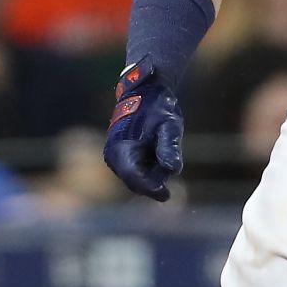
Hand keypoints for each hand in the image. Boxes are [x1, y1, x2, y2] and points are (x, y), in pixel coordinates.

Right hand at [105, 61, 184, 200]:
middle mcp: (113, 155)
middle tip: (171, 164)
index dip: (151, 190)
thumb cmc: (157, 108)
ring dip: (152, 173)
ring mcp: (114, 156)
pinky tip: (157, 149)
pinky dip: (148, 167)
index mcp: (122, 148)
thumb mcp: (169, 126)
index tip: (167, 194)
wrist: (143, 91)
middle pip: (134, 182)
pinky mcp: (119, 156)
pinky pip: (134, 171)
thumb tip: (173, 170)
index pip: (134, 179)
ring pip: (135, 178)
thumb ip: (169, 148)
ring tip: (162, 147)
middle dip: (154, 182)